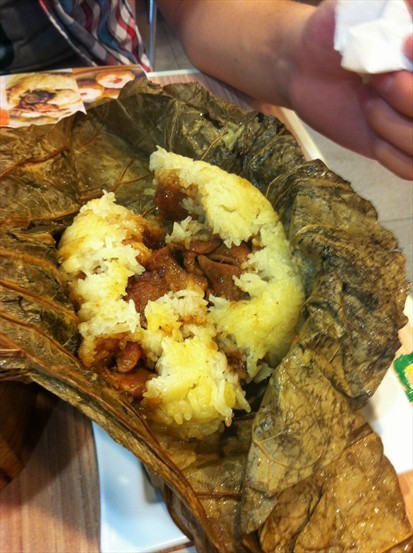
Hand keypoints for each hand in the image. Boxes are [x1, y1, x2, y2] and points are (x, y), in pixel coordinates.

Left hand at [288, 0, 412, 179]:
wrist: (301, 66)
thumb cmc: (332, 32)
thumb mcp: (357, 9)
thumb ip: (387, 9)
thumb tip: (408, 4)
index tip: (404, 44)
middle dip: (410, 96)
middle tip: (376, 80)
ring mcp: (411, 122)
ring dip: (394, 124)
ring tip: (367, 102)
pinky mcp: (393, 147)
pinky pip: (410, 168)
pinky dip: (390, 153)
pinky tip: (371, 132)